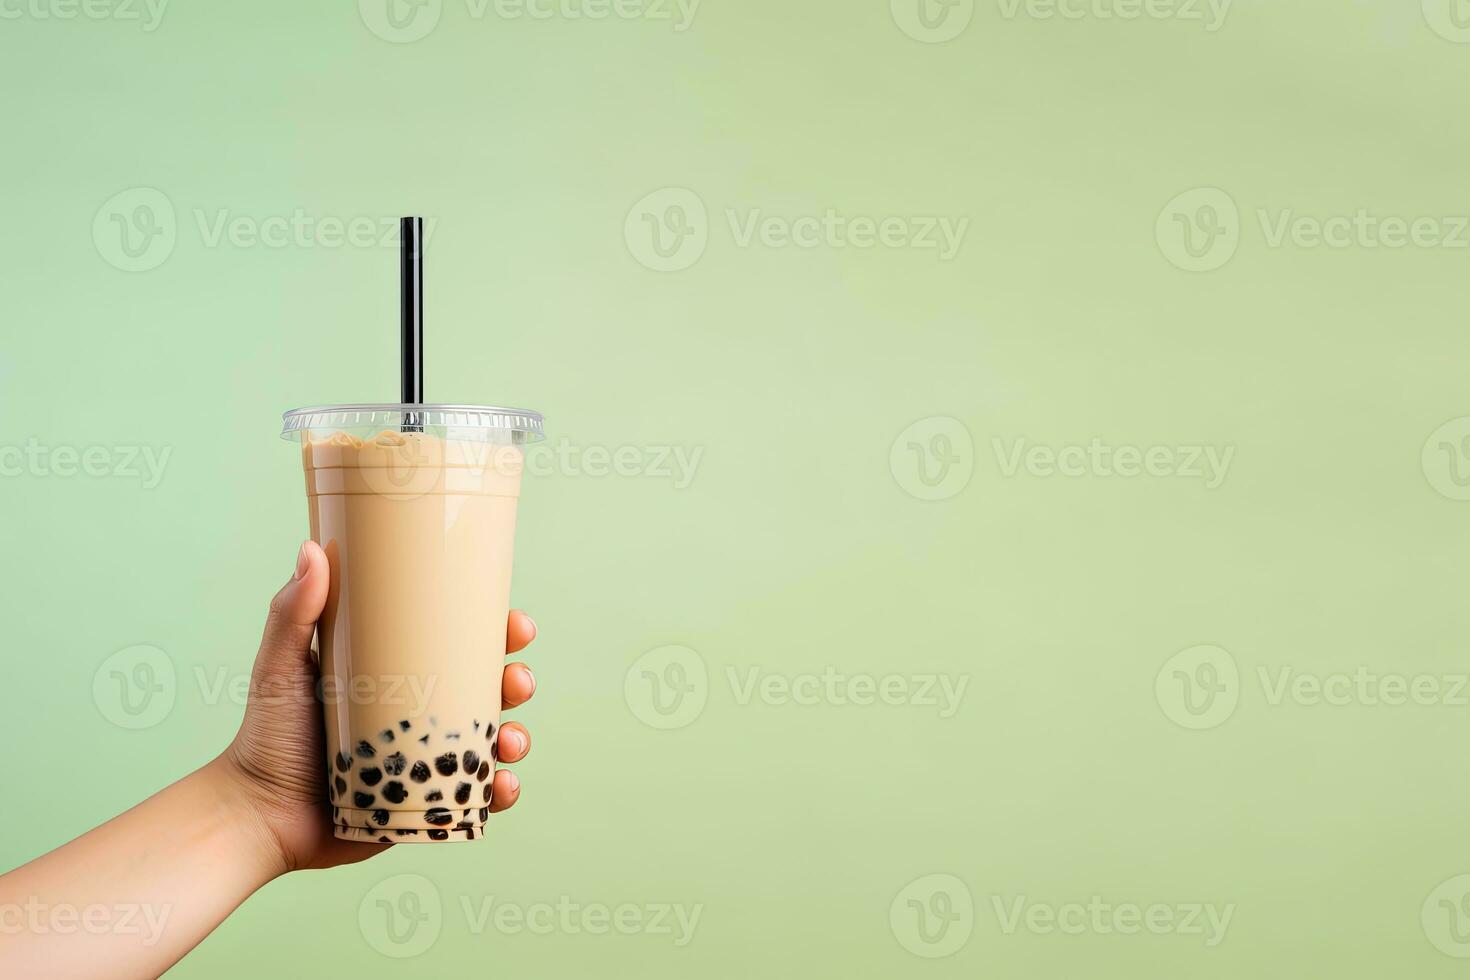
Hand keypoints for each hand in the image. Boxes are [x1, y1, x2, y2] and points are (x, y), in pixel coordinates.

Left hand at [215, 540, 537, 873]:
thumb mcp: (281, 665)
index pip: (461, 644)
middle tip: (516, 680)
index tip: (513, 624)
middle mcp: (422, 714)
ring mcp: (427, 761)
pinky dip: (500, 792)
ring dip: (516, 737)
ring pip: (492, 743)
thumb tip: (312, 548)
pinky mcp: (427, 804)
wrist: (256, 812)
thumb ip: (291, 611)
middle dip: (517, 681)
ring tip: (509, 741)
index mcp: (401, 673)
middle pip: (489, 690)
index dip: (498, 632)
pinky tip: (501, 784)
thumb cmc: (266, 734)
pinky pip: (477, 799)